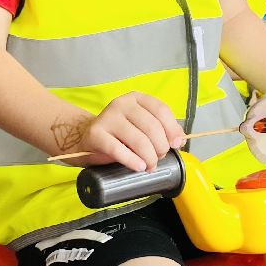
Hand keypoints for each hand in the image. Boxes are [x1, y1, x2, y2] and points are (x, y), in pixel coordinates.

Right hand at [59, 92, 185, 171]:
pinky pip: (118, 149)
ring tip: (148, 166)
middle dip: (160, 148)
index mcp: (137, 99)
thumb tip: (179, 140)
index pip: (161, 110)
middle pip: (152, 126)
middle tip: (157, 160)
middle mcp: (122, 104)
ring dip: (148, 158)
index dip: (172, 129)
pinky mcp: (95, 133)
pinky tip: (138, 167)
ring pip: (138, 139)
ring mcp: (108, 117)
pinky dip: (132, 160)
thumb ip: (161, 130)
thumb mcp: (141, 127)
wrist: (86, 139)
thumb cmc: (119, 135)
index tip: (176, 145)